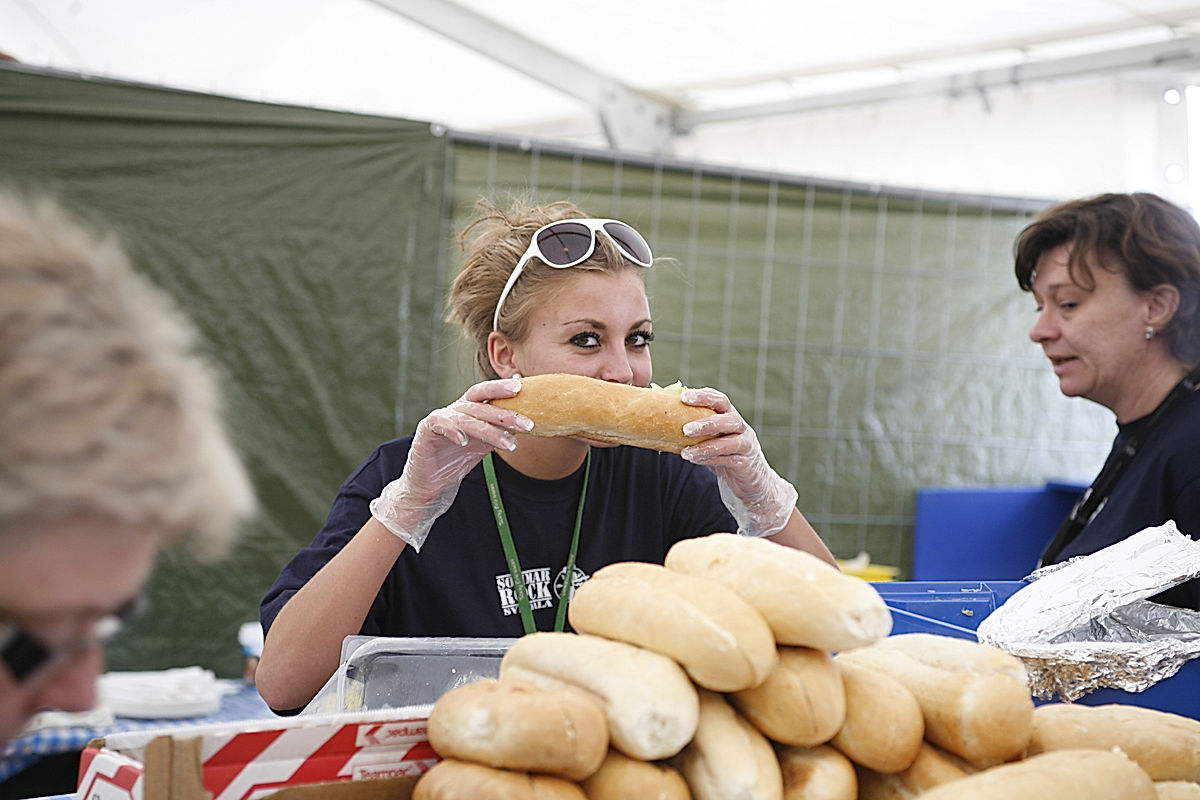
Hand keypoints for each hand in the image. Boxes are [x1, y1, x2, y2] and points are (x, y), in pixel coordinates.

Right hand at [369, 377, 532, 550]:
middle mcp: (455, 409)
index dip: (501, 388)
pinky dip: (452, 430)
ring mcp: (440, 419)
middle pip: (480, 404)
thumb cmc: (457, 460)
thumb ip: (501, 430)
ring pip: (467, 419)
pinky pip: (439, 424)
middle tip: (527, 424)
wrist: (431, 484)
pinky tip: (464, 440)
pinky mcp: (426, 431)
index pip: (486, 393)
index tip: (522, 387)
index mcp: (469, 408)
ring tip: (509, 445)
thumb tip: (529, 421)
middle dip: (505, 413)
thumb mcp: (484, 444)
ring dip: (490, 431)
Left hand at [678, 386, 798, 537]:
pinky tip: (694, 460)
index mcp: (730, 417)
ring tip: (685, 451)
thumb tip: (659, 418)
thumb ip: (693, 429)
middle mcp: (741, 429)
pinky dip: (711, 460)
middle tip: (685, 428)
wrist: (751, 482)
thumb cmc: (724, 454)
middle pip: (729, 418)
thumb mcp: (710, 438)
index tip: (684, 396)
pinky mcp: (746, 465)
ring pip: (731, 441)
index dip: (704, 396)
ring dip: (706, 445)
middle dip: (707, 422)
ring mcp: (746, 446)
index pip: (720, 400)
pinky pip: (729, 460)